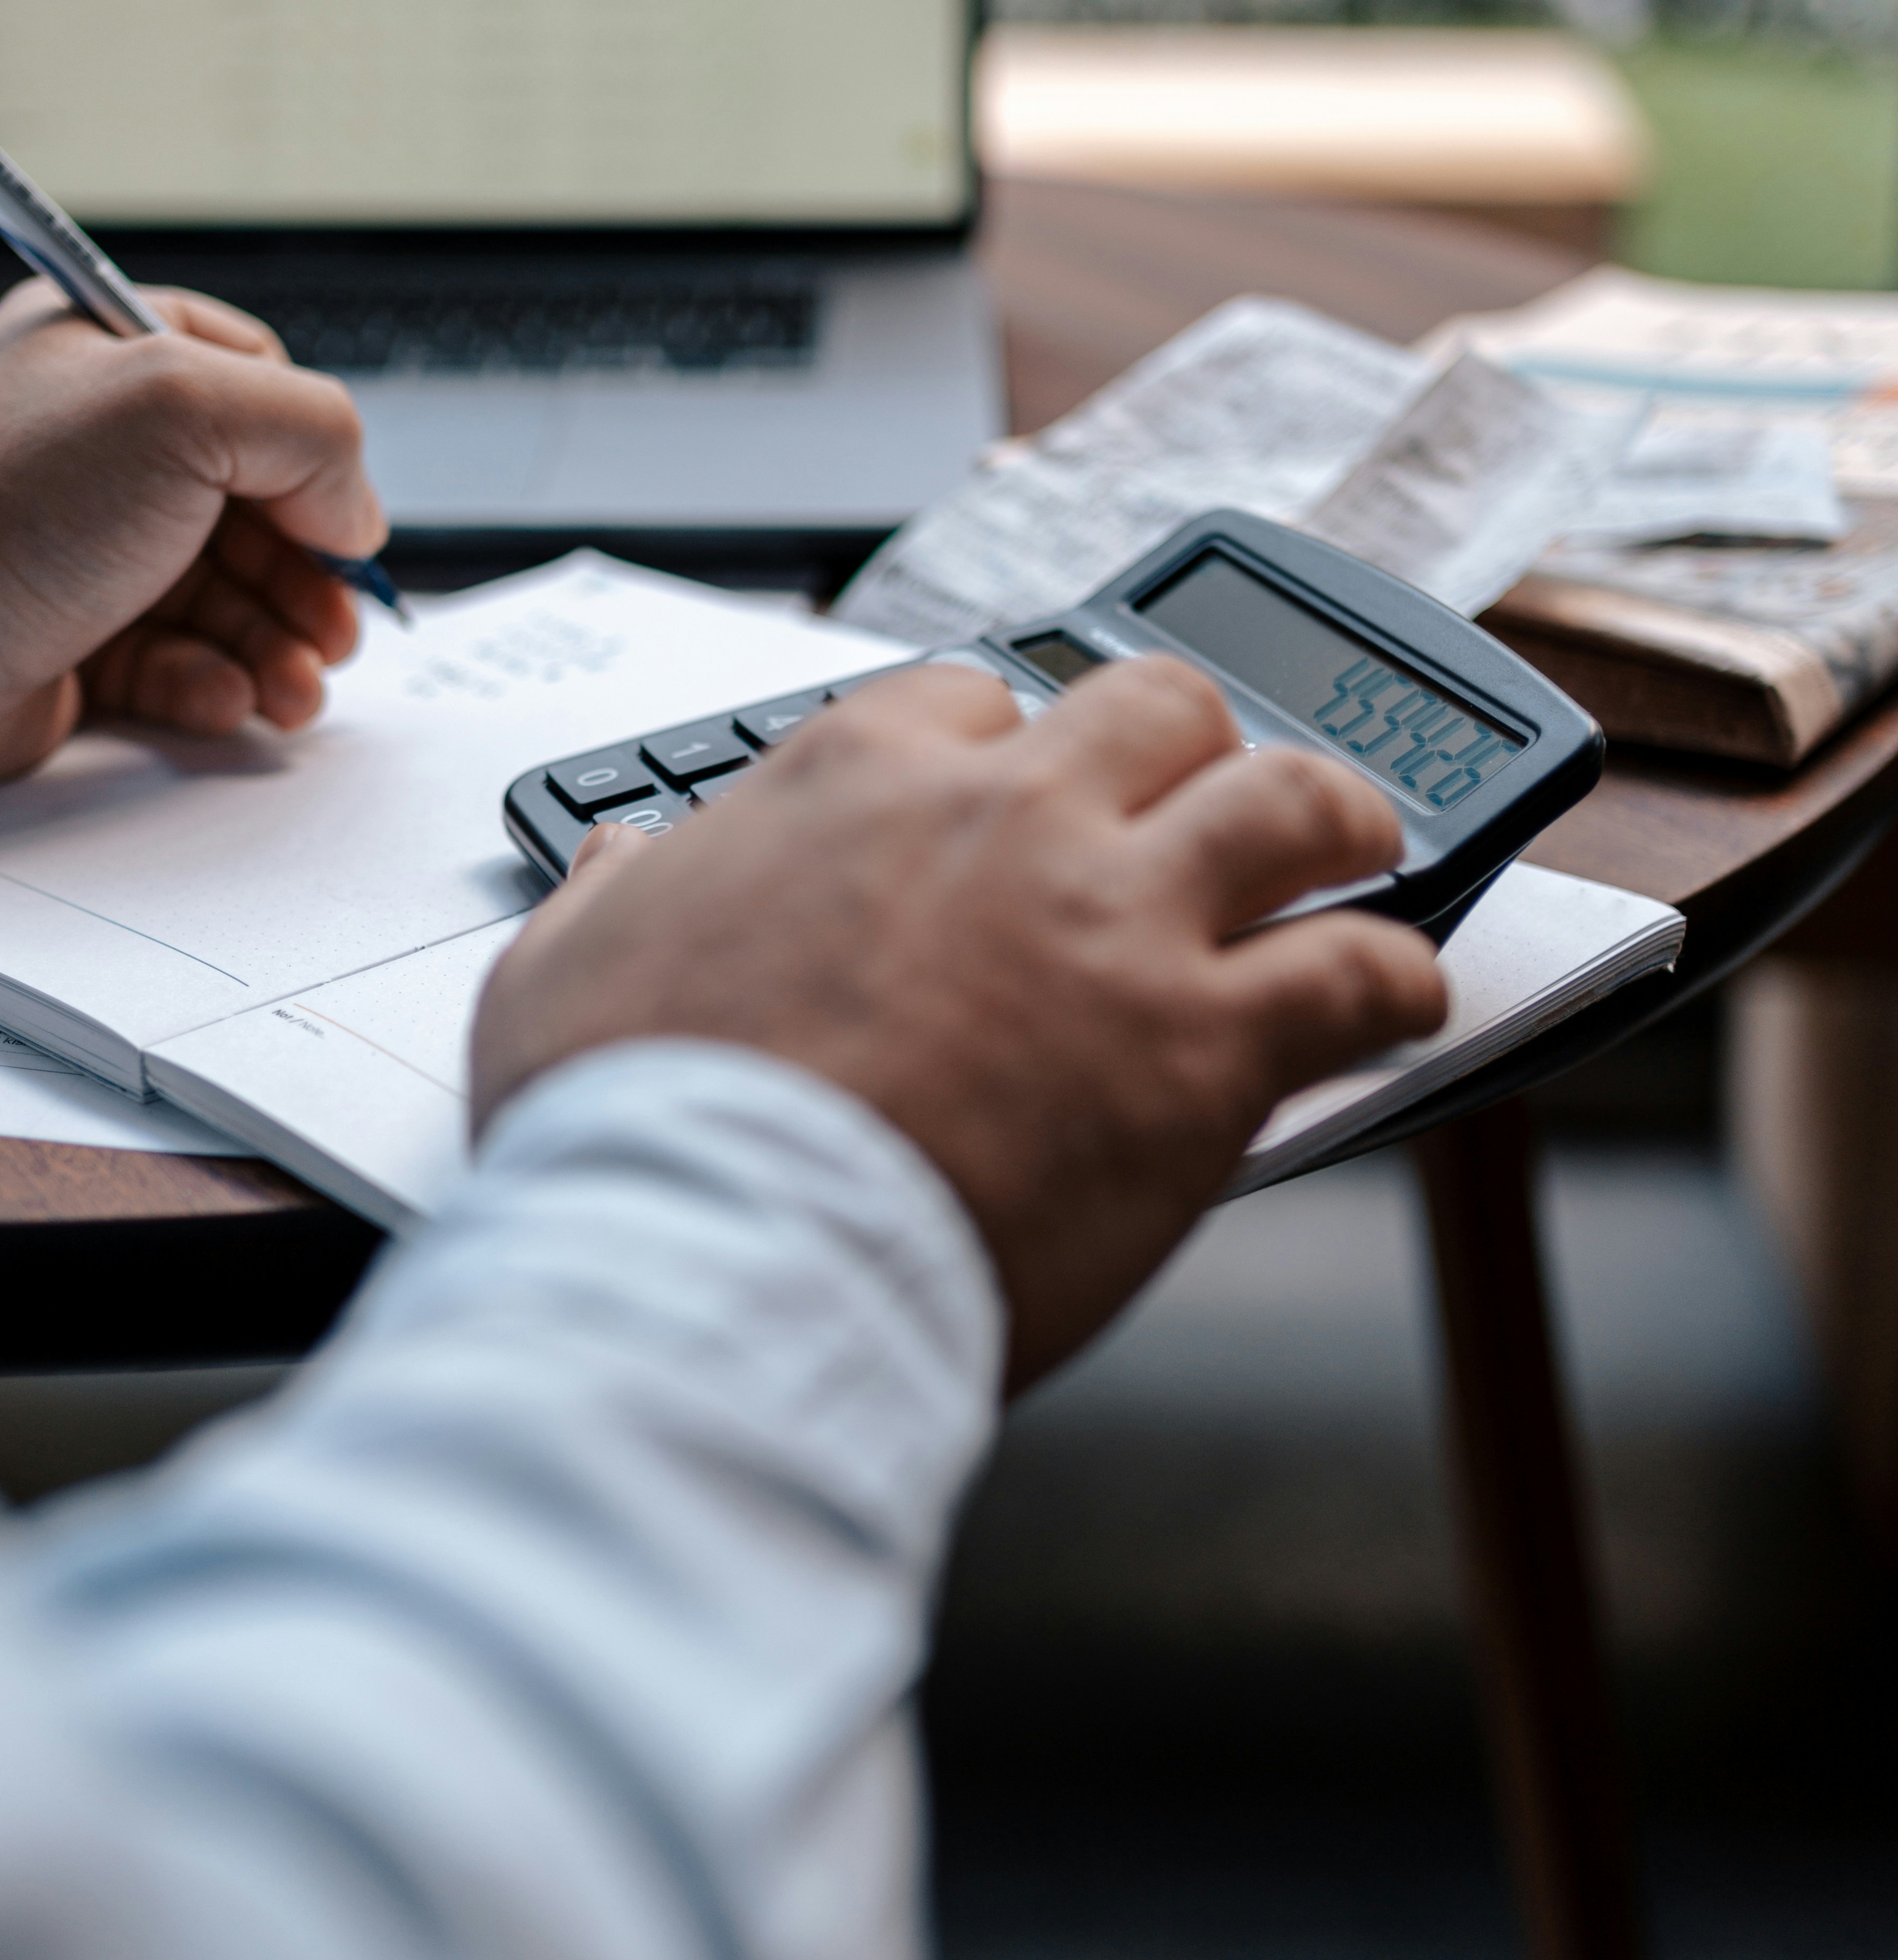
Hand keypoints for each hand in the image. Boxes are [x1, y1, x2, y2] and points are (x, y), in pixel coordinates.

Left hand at [0, 280, 385, 798]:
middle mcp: (96, 448)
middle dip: (308, 577)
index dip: (313, 463)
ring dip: (279, 645)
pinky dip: (215, 686)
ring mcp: (82, 549)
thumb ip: (311, 431)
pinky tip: (226, 701)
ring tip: (297, 689)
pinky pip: (173, 666)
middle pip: (256, 509)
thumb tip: (354, 511)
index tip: (337, 525)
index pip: (257, 390)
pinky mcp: (69, 645)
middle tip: (337, 631)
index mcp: (111, 356)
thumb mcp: (185, 404)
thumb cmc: (5, 503)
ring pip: (226, 598)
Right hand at [472, 658, 1448, 1392]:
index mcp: (853, 782)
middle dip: (1191, 748)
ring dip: (1336, 823)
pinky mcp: (1202, 1046)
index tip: (1017, 795)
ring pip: (1293, 800)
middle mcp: (1004, 818)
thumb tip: (620, 864)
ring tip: (1356, 856)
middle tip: (1206, 805)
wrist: (713, 1261)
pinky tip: (1397, 1006)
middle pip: (1155, 709)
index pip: (969, 698)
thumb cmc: (631, 1134)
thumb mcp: (560, 975)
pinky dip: (1399, 980)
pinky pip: (1360, 971)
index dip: (1008, 746)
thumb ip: (607, 899)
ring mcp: (1117, 921)